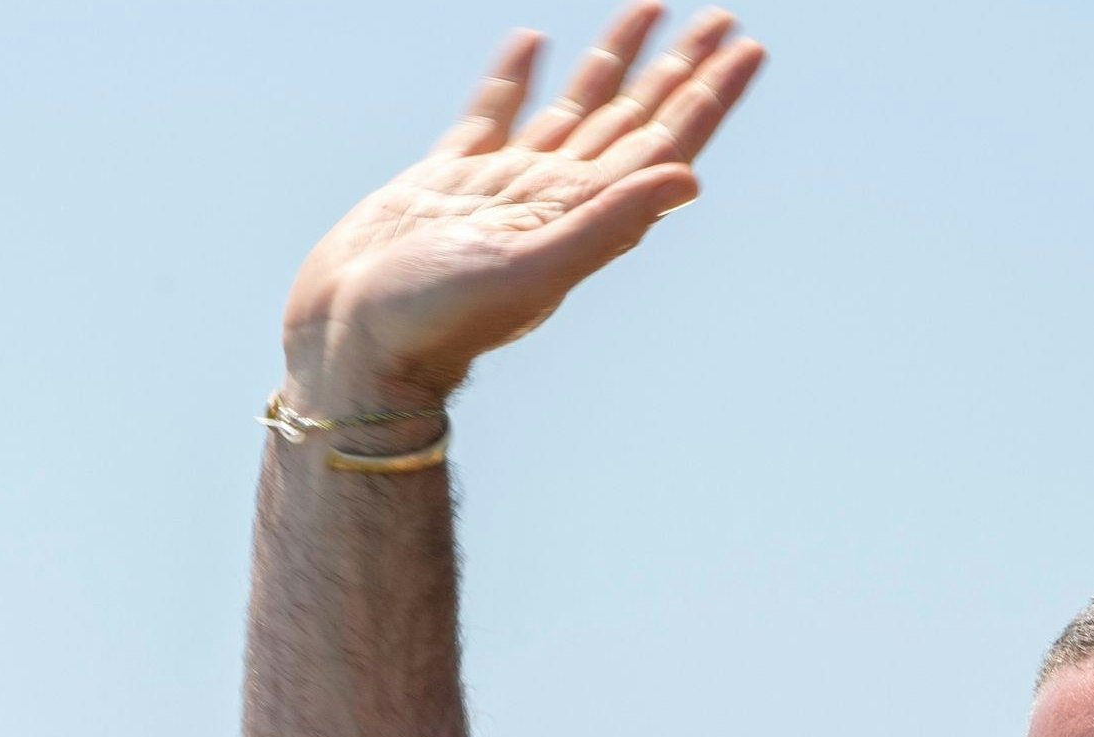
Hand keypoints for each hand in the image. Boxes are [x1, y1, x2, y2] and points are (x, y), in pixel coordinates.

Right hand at [281, 3, 764, 411]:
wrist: (348, 344)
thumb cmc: (431, 321)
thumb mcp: (526, 272)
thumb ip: (604, 224)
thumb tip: (687, 179)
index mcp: (580, 216)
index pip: (662, 144)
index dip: (706, 96)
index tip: (745, 47)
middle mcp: (552, 199)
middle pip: (633, 117)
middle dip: (679, 68)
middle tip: (724, 17)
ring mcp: (500, 187)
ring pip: (575, 106)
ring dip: (616, 61)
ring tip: (650, 8)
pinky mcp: (446, 181)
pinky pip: (493, 114)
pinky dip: (517, 77)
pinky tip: (534, 42)